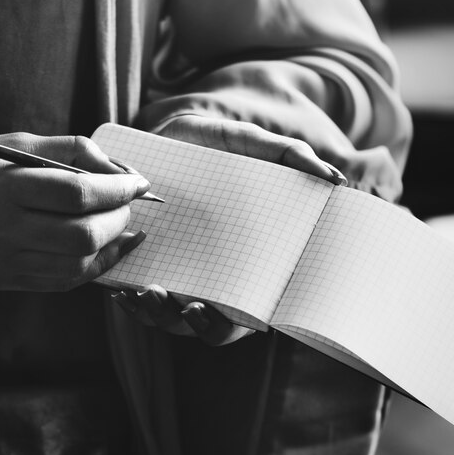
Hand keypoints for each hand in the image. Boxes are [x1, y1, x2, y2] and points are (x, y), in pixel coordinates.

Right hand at [0, 134, 148, 290]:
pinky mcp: (6, 281)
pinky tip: (106, 250)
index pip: (77, 193)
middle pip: (83, 235)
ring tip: (125, 226)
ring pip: (77, 267)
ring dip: (113, 247)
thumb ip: (65, 149)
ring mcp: (5, 262)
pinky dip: (93, 268)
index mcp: (3, 188)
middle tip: (130, 201)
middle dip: (119, 218)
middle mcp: (4, 230)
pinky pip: (62, 283)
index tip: (138, 181)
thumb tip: (113, 166)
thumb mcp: (8, 143)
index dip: (118, 187)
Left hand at [110, 115, 346, 344]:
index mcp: (240, 259)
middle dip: (191, 322)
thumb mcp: (251, 143)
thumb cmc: (215, 145)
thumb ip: (289, 156)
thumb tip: (334, 179)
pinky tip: (119, 288)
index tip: (215, 308)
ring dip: (154, 313)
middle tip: (183, 305)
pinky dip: (126, 297)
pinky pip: (133, 293)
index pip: (243, 310)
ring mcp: (173, 270)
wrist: (167, 132)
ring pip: (164, 315)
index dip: (231, 321)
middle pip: (203, 322)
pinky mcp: (141, 260)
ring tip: (146, 292)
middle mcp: (207, 272)